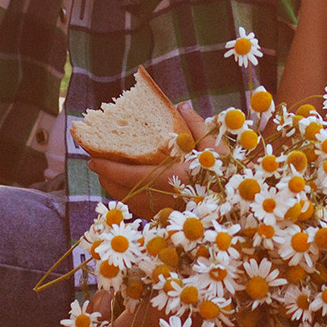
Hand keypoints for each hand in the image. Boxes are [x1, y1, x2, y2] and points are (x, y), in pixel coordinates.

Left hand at [84, 106, 213, 213]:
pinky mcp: (164, 220)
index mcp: (166, 179)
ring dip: (114, 187)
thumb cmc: (226, 178)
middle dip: (104, 176)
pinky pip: (138, 209)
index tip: (92, 159)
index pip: (126, 174)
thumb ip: (196, 126)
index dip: (106, 167)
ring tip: (109, 173)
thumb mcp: (215, 149)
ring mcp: (160, 212)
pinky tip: (130, 187)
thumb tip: (181, 106)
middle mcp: (158, 199)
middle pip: (119, 190)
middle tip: (96, 163)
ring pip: (126, 201)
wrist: (234, 212)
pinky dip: (129, 197)